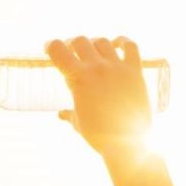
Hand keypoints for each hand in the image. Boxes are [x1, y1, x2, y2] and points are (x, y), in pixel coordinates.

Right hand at [46, 36, 151, 156]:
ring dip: (95, 44)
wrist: (126, 143)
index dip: (51, 46)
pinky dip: (123, 42)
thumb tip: (61, 114)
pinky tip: (118, 44)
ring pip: (102, 41)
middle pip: (80, 41)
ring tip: (94, 53)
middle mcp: (96, 68)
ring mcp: (117, 68)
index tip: (50, 48)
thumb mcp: (79, 124)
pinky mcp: (135, 72)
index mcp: (77, 78)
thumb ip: (69, 115)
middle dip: (73, 45)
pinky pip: (130, 46)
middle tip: (72, 52)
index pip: (58, 49)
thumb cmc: (99, 136)